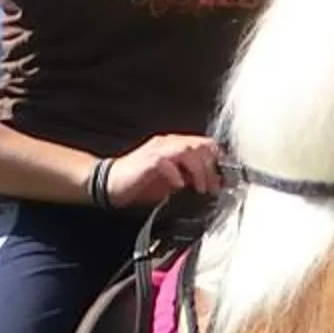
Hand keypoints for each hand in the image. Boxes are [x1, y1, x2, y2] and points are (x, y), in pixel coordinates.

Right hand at [100, 133, 225, 208]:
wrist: (109, 184)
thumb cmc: (139, 184)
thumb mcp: (172, 183)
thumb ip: (191, 179)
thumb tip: (213, 185)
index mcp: (175, 146)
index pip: (206, 144)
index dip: (219, 160)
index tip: (224, 180)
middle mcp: (168, 143)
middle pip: (201, 145)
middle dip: (211, 168)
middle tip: (212, 188)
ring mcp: (158, 150)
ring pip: (188, 150)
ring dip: (198, 171)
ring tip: (200, 189)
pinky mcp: (148, 160)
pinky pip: (167, 162)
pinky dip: (176, 175)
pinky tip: (178, 187)